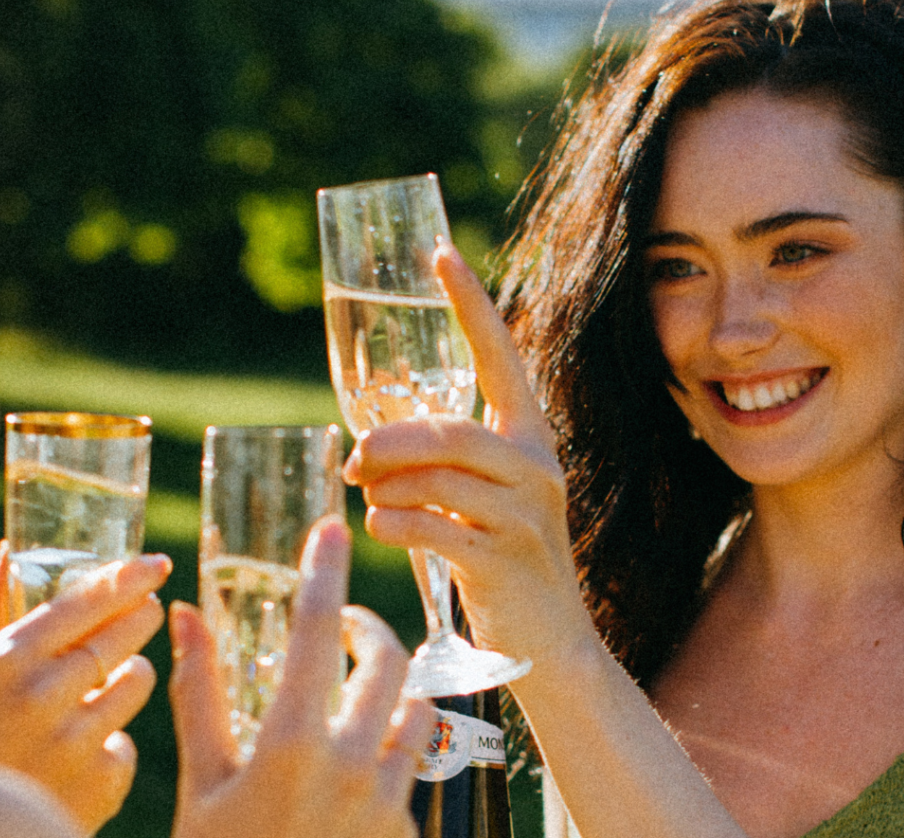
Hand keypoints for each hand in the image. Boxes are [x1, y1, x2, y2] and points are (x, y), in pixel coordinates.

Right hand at [0, 545, 169, 834]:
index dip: (126, 578)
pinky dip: (111, 746)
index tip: (156, 563)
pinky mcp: (101, 778)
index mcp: (7, 661)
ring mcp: (75, 739)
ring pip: (138, 681)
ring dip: (131, 678)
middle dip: (142, 616)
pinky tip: (80, 758)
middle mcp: (41, 695)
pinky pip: (128, 742)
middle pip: (122, 636)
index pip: (83, 603)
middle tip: (149, 608)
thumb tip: (9, 551)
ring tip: (102, 690)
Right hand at [169, 516, 434, 837]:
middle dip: (366, 630)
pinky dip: (392, 743)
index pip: (320, 628)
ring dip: (389, 687)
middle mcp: (354, 764)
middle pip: (387, 659)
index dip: (325, 570)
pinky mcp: (407, 830)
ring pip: (415, 708)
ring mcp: (389, 800)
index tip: (330, 530)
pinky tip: (355, 757)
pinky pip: (415, 762)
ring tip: (352, 689)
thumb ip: (199, 692)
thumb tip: (189, 615)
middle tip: (340, 626)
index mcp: (294, 743)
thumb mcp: (200, 784)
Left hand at [346, 243, 595, 668]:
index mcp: (531, 438)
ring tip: (369, 498)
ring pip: (436, 478)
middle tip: (352, 457)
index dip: (471, 305)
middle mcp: (537, 467)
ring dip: (385, 487)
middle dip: (388, 439)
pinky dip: (393, 525)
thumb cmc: (501, 564)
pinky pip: (431, 528)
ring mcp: (527, 514)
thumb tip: (368, 442)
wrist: (551, 648)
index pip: (499, 356)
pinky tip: (383, 529)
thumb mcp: (484, 499)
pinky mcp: (505, 560)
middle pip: (449, 430)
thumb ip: (445, 463)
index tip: (440, 254)